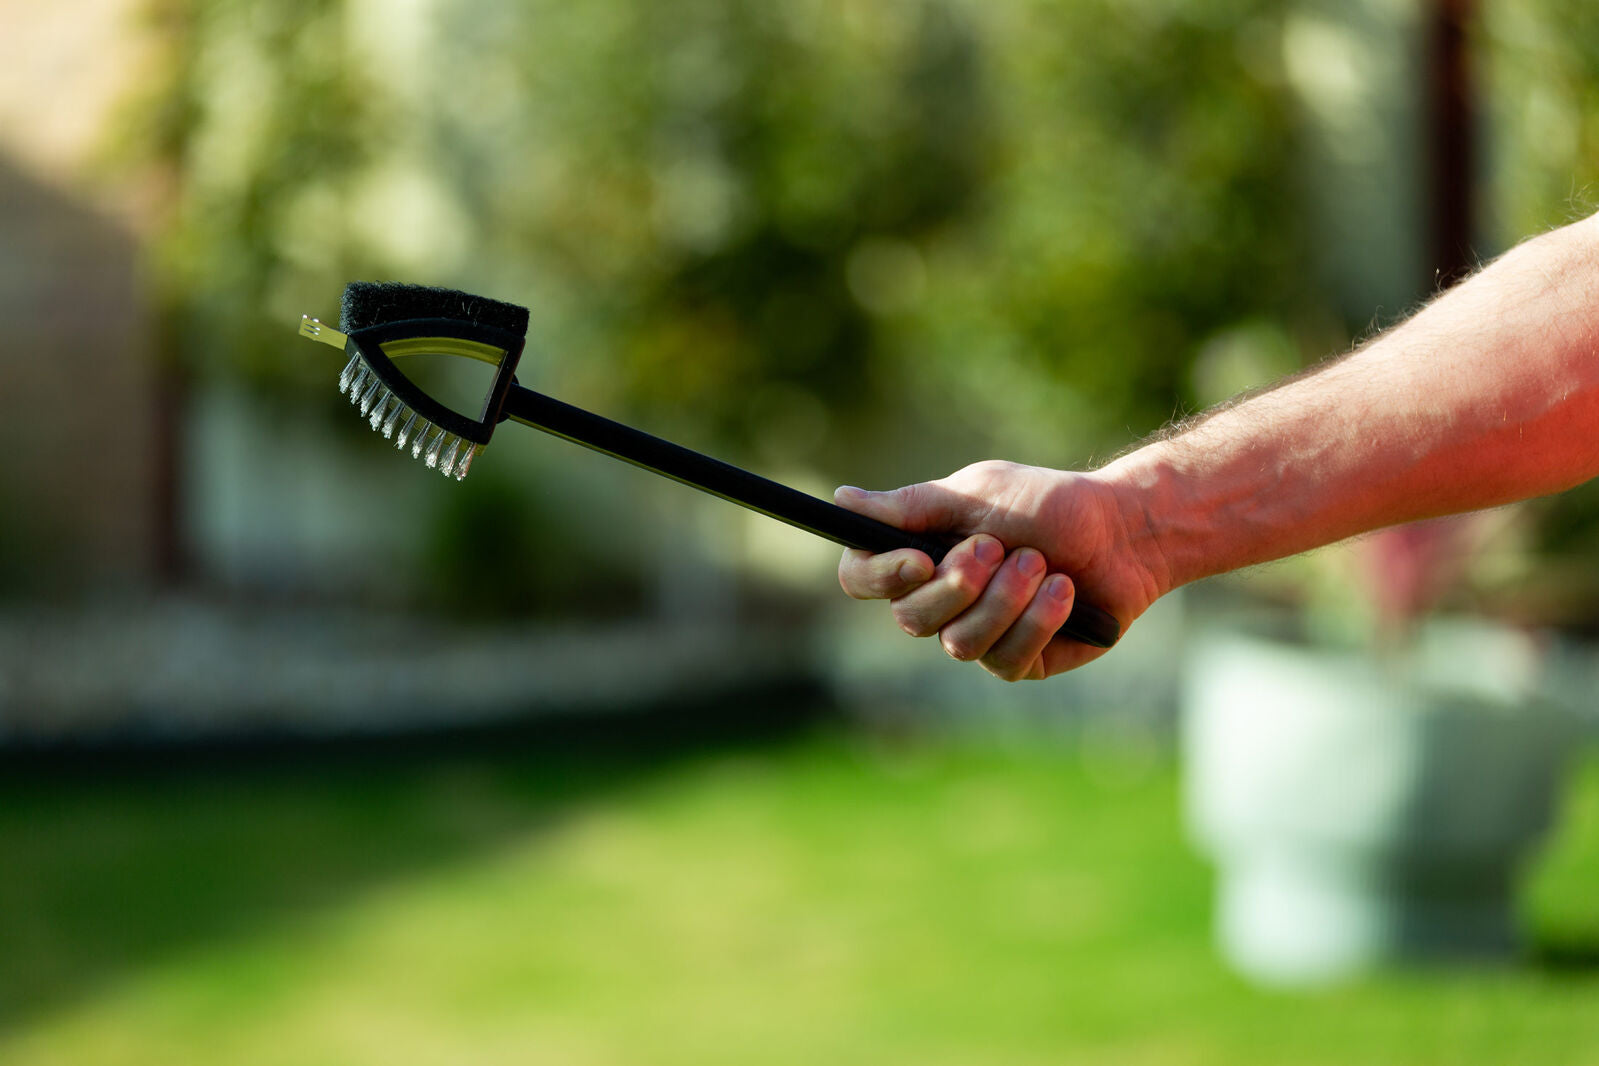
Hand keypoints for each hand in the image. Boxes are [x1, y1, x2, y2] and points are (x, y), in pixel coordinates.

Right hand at [835, 460, 1163, 679]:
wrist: (1125, 530)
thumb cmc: (1049, 503)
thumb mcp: (978, 493)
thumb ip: (912, 505)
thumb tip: (843, 499)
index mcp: (920, 554)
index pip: (862, 578)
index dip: (880, 576)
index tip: (919, 558)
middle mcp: (941, 601)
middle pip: (910, 618)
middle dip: (959, 585)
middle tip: (999, 547)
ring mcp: (980, 635)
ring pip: (960, 643)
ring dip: (1005, 599)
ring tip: (1041, 563)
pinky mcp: (1021, 660)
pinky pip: (1007, 659)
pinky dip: (1038, 619)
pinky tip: (1066, 590)